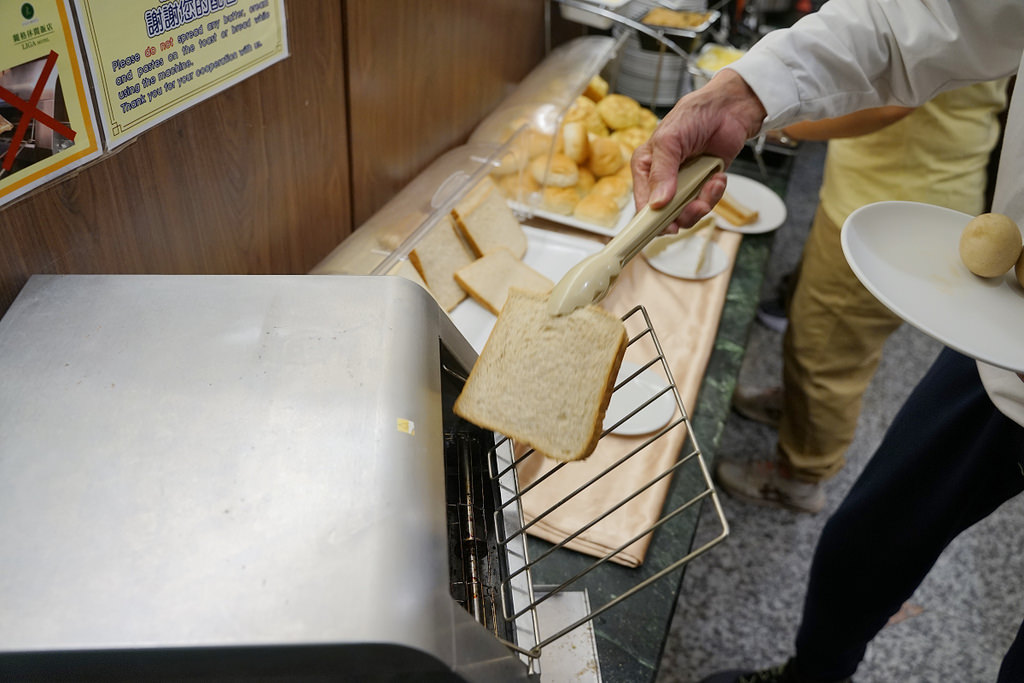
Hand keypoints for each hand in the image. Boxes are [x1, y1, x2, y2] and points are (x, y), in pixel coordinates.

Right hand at [631, 69, 766, 231]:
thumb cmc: (694, 115)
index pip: (642, 204)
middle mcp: (662, 179)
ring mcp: (683, 183)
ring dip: (703, 203)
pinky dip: (715, 193)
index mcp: (645, 168)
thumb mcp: (669, 141)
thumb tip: (657, 204)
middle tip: (697, 204)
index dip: (652, 220)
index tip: (667, 227)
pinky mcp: (703, 184)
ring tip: (712, 185)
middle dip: (684, 213)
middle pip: (666, 215)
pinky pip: (706, 202)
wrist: (730, 108)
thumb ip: (661, 173)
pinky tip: (718, 177)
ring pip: (688, 213)